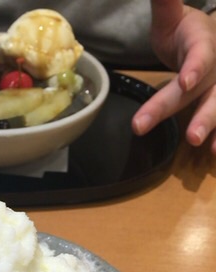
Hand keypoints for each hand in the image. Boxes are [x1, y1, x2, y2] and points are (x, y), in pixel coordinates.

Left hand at [132, 0, 215, 152]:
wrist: (211, 38)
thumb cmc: (186, 33)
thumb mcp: (173, 19)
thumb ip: (165, 4)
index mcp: (204, 45)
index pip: (201, 56)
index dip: (194, 68)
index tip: (185, 81)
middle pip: (210, 93)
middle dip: (202, 115)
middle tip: (190, 136)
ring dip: (214, 128)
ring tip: (201, 145)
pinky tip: (213, 153)